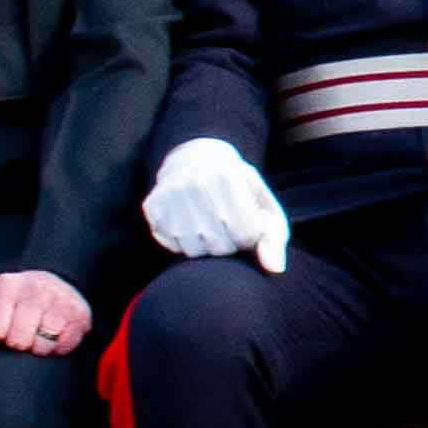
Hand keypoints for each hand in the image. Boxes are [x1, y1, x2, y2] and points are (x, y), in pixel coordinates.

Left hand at [0, 268, 95, 356]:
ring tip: (35, 340)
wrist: (48, 284)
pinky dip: (58, 349)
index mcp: (7, 285)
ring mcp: (61, 299)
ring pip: (44, 344)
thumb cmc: (7, 304)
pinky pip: (67, 345)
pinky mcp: (81, 314)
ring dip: (38, 349)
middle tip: (19, 340)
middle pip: (20, 339)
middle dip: (17, 345)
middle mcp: (36, 288)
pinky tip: (53, 339)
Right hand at [141, 138, 292, 272]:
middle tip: (227, 224)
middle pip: (220, 247)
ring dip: (206, 246)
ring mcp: (170, 194)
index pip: (246, 236)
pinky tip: (189, 222)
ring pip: (195, 251)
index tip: (246, 220)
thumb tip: (275, 269)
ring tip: (210, 224)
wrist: (196, 157)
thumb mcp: (262, 203)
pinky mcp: (152, 205)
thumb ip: (273, 236)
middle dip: (229, 243)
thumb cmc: (238, 187)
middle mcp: (195, 182)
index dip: (250, 235)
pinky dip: (184, 242)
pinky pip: (172, 246)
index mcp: (227, 176)